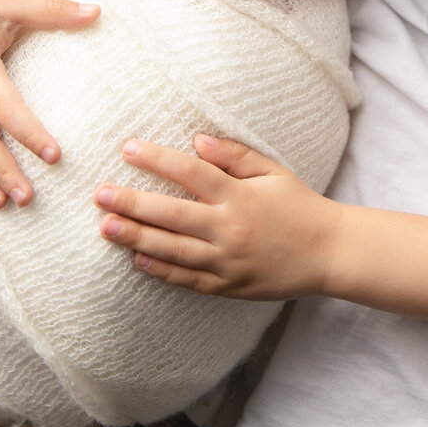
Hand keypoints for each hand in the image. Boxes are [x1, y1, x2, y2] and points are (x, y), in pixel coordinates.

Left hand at [94, 135, 340, 301]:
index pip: (191, 172)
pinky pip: (187, 280)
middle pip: (172, 214)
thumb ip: (235, 155)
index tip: (128, 149)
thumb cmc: (298, 205)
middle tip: (100, 194)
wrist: (328, 253)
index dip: (158, 159)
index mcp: (240, 196)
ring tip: (106, 227)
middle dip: (132, 202)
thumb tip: (196, 139)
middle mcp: (230, 229)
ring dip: (136, 238)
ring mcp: (227, 261)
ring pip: (173, 250)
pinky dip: (161, 271)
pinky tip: (136, 260)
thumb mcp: (273, 172)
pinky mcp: (228, 286)